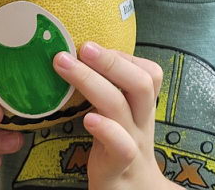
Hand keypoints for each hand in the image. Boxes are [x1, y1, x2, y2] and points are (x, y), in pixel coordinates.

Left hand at [53, 42, 173, 189]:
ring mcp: (133, 144)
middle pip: (141, 83)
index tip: (94, 46)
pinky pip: (121, 146)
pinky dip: (106, 129)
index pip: (150, 73)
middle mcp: (141, 122)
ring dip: (91, 81)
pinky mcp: (118, 167)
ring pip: (121, 107)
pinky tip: (88, 119)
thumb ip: (112, 91)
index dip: (123, 57)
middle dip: (110, 61)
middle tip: (82, 46)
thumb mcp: (122, 118)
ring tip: (64, 65)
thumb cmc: (120, 150)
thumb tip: (83, 57)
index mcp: (143, 107)